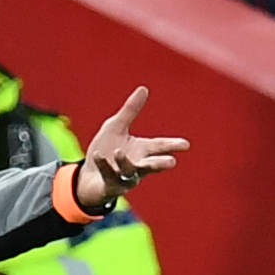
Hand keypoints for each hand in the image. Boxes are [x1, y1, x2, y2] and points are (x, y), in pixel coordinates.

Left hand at [75, 87, 188, 207]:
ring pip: (129, 172)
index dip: (172, 145)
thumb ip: (130, 111)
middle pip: (151, 165)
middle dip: (160, 164)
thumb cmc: (106, 150)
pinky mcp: (110, 185)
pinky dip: (103, 165)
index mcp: (142, 151)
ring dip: (124, 162)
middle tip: (171, 162)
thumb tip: (143, 88)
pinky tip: (98, 156)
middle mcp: (137, 166)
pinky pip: (108, 175)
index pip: (159, 146)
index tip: (186, 145)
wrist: (88, 175)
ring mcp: (124, 178)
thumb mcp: (116, 127)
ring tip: (119, 152)